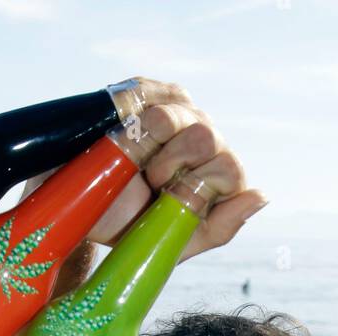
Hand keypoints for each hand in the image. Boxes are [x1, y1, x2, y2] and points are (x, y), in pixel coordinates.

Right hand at [18, 76, 267, 264]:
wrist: (76, 211)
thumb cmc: (128, 228)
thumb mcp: (176, 243)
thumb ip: (222, 226)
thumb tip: (261, 196)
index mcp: (219, 172)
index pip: (231, 170)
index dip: (196, 190)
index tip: (166, 203)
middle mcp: (206, 135)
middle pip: (208, 140)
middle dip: (171, 171)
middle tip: (148, 185)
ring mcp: (179, 108)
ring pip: (177, 118)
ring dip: (149, 150)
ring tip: (132, 165)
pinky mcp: (148, 90)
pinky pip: (147, 100)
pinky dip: (131, 129)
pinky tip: (121, 140)